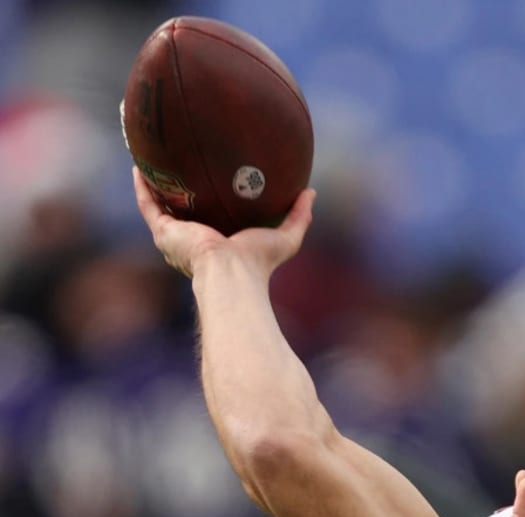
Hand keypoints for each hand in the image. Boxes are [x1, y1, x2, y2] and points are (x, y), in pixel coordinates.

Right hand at [132, 166, 315, 279]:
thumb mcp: (285, 237)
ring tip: (150, 159)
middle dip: (179, 191)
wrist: (232, 273)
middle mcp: (194, 241)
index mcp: (219, 243)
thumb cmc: (258, 262)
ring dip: (153, 185)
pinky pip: (147, 206)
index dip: (210, 201)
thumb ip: (299, 216)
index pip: (212, 220)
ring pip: (160, 207)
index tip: (211, 180)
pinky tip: (138, 165)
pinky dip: (141, 187)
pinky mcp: (164, 233)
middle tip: (178, 165)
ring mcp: (176, 238)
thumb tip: (310, 192)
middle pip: (183, 212)